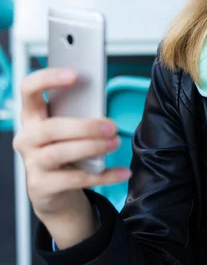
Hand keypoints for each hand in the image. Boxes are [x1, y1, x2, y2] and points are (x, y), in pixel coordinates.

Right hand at [13, 68, 131, 221]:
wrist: (52, 189)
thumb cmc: (63, 147)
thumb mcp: (67, 127)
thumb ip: (78, 113)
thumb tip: (100, 104)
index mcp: (32, 115)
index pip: (29, 89)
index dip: (48, 79)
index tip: (75, 75)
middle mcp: (27, 137)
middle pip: (51, 128)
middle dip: (85, 126)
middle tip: (111, 126)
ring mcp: (32, 163)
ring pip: (61, 153)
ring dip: (92, 147)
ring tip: (114, 143)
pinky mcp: (42, 186)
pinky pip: (76, 179)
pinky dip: (103, 175)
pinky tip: (122, 172)